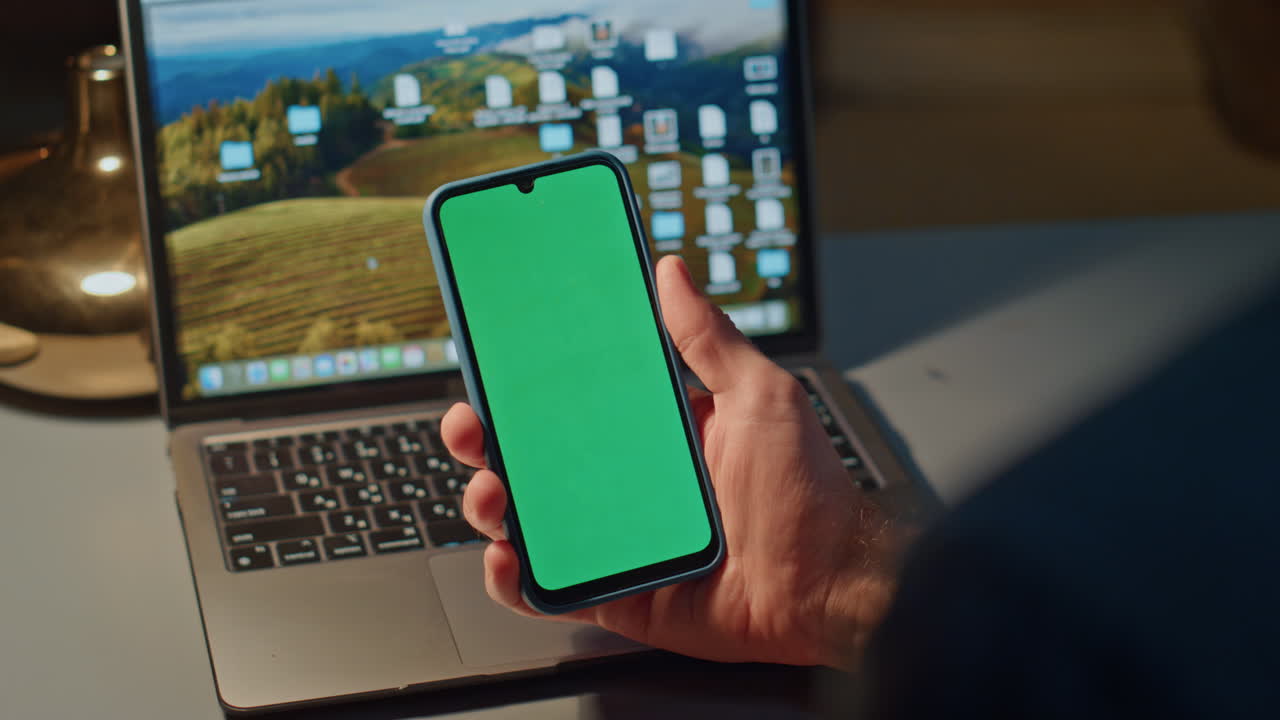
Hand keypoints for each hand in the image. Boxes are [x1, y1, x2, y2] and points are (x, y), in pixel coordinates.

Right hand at [441, 255, 901, 667]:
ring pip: (531, 518)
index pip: (578, 398)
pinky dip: (514, 577)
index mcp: (658, 431)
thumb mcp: (761, 395)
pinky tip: (508, 555)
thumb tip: (672, 273)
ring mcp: (618, 539)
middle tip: (472, 423)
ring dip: (492, 500)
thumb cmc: (808, 493)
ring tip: (491, 489)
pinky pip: (550, 589)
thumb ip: (709, 338)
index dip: (530, 381)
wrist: (828, 589)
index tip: (496, 358)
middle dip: (490, 438)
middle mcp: (630, 483)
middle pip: (538, 456)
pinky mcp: (616, 594)